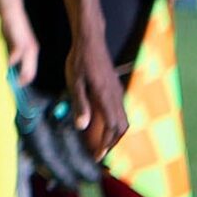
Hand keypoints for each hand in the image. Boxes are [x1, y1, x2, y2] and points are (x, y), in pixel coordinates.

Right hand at [0, 4, 39, 84]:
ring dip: (15, 76)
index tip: (10, 87)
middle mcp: (33, 51)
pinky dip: (8, 63)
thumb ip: (8, 53)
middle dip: (20, 82)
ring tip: (3, 80)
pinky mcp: (22, 43)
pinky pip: (16, 58)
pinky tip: (1, 65)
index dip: (22, 82)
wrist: (11, 10)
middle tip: (6, 88)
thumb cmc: (8, 25)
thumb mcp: (10, 42)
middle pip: (30, 74)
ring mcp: (29, 47)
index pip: (30, 73)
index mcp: (31, 52)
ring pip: (27, 69)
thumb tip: (2, 67)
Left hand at [65, 38, 129, 158]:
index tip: (96, 156)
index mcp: (106, 97)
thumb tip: (82, 126)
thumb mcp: (74, 82)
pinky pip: (119, 111)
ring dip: (113, 134)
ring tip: (100, 144)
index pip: (112, 128)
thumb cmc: (79, 61)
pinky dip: (114, 124)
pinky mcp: (115, 88)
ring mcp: (118, 92)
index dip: (105, 144)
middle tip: (98, 154)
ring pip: (123, 119)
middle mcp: (116, 96)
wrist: (90, 41)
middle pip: (122, 127)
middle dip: (112, 143)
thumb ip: (79, 104)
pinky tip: (102, 126)